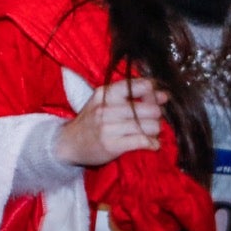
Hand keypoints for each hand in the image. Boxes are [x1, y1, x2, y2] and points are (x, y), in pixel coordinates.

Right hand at [53, 77, 168, 166]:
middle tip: (153, 120)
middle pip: (150, 108)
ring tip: (150, 133)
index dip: (153, 93)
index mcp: (105, 94)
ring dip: (156, 131)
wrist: (67, 144)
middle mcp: (106, 108)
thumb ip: (130, 96)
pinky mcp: (113, 145)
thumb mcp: (103, 102)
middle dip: (157, 115)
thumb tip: (163, 95)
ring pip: (150, 126)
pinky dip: (153, 143)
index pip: (139, 86)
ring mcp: (109, 127)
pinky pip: (144, 141)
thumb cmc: (90, 122)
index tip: (157, 99)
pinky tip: (150, 144)